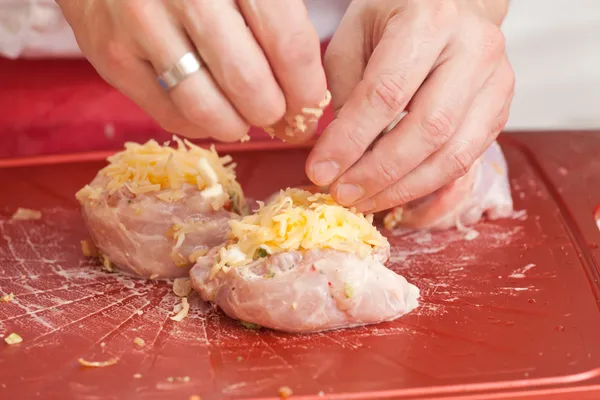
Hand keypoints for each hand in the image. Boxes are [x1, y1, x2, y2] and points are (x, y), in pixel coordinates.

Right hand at [57, 0, 326, 141]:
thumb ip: (280, 14)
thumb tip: (306, 86)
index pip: (289, 45)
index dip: (307, 89)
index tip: (312, 106)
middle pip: (250, 84)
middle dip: (275, 113)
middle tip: (280, 115)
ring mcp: (140, 23)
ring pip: (207, 108)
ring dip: (237, 125)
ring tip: (246, 116)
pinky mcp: (110, 53)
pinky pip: (170, 114)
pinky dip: (200, 123)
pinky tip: (210, 107)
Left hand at [306, 0, 513, 211]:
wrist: (454, 2)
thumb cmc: (397, 15)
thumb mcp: (355, 37)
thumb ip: (347, 92)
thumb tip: (340, 157)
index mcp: (430, 20)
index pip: (387, 93)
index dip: (351, 140)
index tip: (321, 170)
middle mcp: (474, 49)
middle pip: (427, 130)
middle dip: (379, 173)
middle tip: (343, 194)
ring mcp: (496, 81)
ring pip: (454, 155)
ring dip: (404, 188)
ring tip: (365, 201)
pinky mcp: (501, 108)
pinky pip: (467, 160)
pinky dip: (429, 185)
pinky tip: (397, 194)